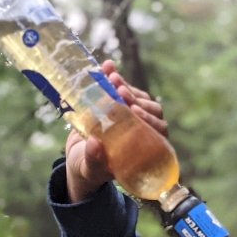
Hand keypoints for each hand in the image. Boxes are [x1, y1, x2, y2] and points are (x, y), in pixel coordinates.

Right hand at [64, 59, 169, 201]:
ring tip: (111, 78)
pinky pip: (122, 87)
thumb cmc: (89, 169)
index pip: (157, 131)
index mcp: (145, 149)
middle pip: (149, 110)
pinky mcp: (120, 103)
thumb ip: (94, 160)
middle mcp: (143, 130)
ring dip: (126, 85)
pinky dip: (115, 77)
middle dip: (136, 98)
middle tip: (120, 91)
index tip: (134, 111)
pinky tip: (106, 67)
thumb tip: (94, 144)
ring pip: (138, 96)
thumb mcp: (89, 168)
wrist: (79, 157)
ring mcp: (133, 114)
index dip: (149, 119)